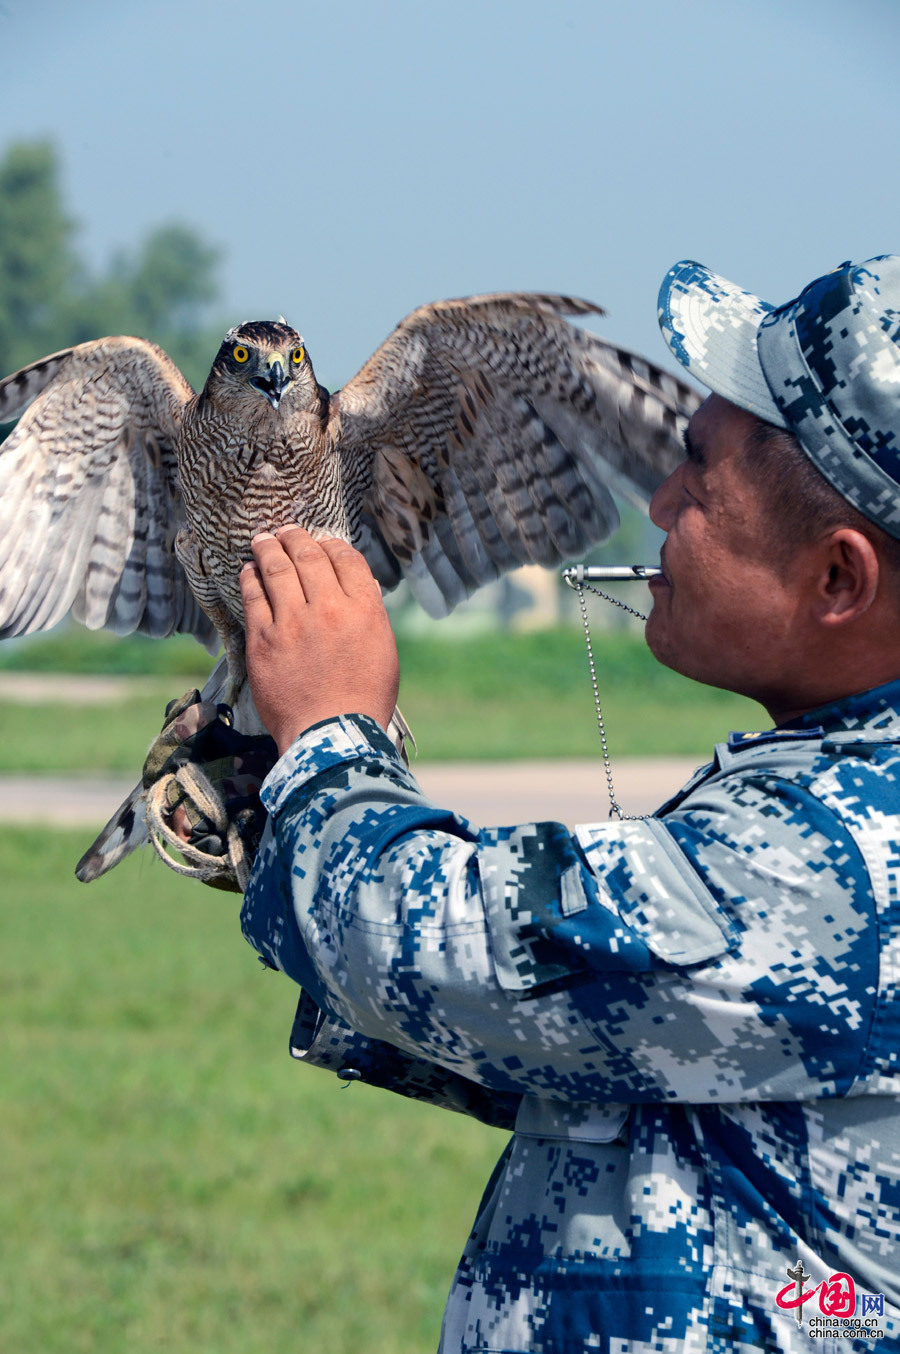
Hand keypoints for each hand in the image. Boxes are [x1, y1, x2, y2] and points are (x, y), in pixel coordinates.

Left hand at [240, 526, 399, 755]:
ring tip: (263, 540)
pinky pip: (253, 596)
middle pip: (309, 556)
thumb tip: (361, 589)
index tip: (323, 542)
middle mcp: (328, 607)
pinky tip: (248, 571)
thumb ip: (370, 617)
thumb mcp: (383, 653)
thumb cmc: (363, 701)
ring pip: (277, 568)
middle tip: (287, 530)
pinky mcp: (263, 639)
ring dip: (269, 548)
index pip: (346, 559)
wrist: (331, 736)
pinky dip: (251, 578)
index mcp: (363, 610)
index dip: (333, 545)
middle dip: (297, 537)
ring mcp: (293, 622)